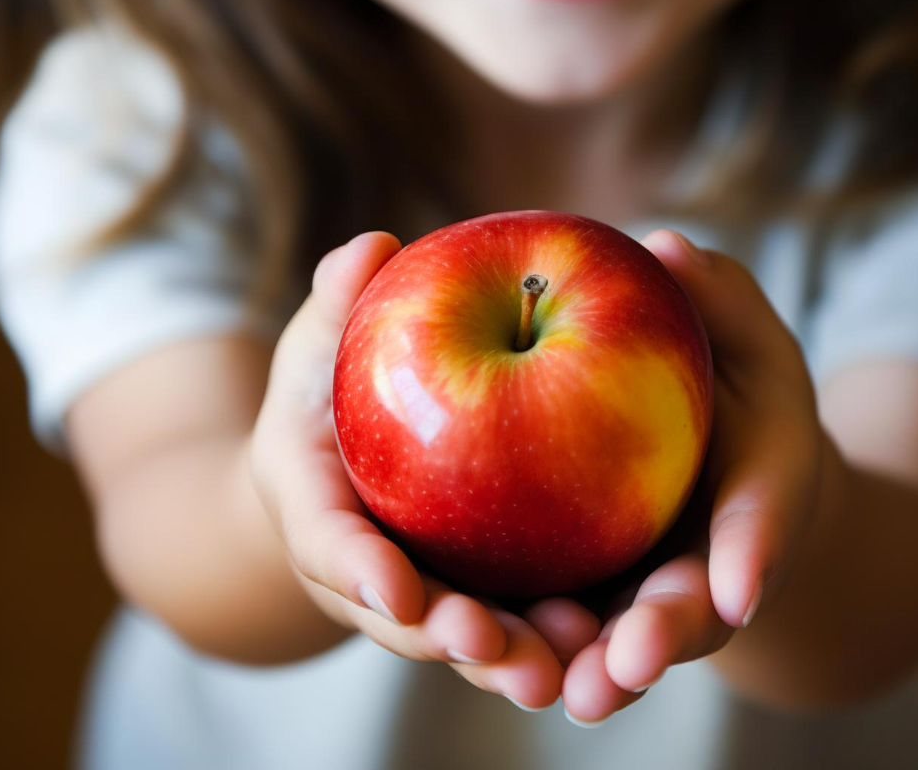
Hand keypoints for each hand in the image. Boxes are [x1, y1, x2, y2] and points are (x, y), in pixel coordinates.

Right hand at [249, 232, 599, 709]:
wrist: (336, 446)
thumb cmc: (325, 382)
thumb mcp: (322, 336)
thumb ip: (341, 298)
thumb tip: (371, 248)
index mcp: (313, 509)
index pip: (327, 544)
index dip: (355, 569)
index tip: (393, 586)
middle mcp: (363, 570)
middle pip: (403, 618)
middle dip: (449, 637)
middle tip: (497, 645)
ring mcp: (422, 589)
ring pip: (464, 636)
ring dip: (509, 657)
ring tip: (563, 669)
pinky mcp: (475, 588)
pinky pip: (512, 616)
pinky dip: (548, 635)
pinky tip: (604, 638)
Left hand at [560, 229, 825, 724]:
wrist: (708, 449)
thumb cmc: (731, 376)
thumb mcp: (742, 331)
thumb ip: (718, 293)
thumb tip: (666, 246)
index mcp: (764, 490)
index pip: (763, 519)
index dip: (753, 552)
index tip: (739, 588)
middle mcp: (713, 559)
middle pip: (691, 607)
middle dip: (660, 637)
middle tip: (626, 661)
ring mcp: (653, 588)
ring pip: (629, 638)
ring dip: (598, 668)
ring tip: (563, 689)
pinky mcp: (596, 596)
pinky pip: (569, 624)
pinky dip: (540, 645)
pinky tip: (487, 653)